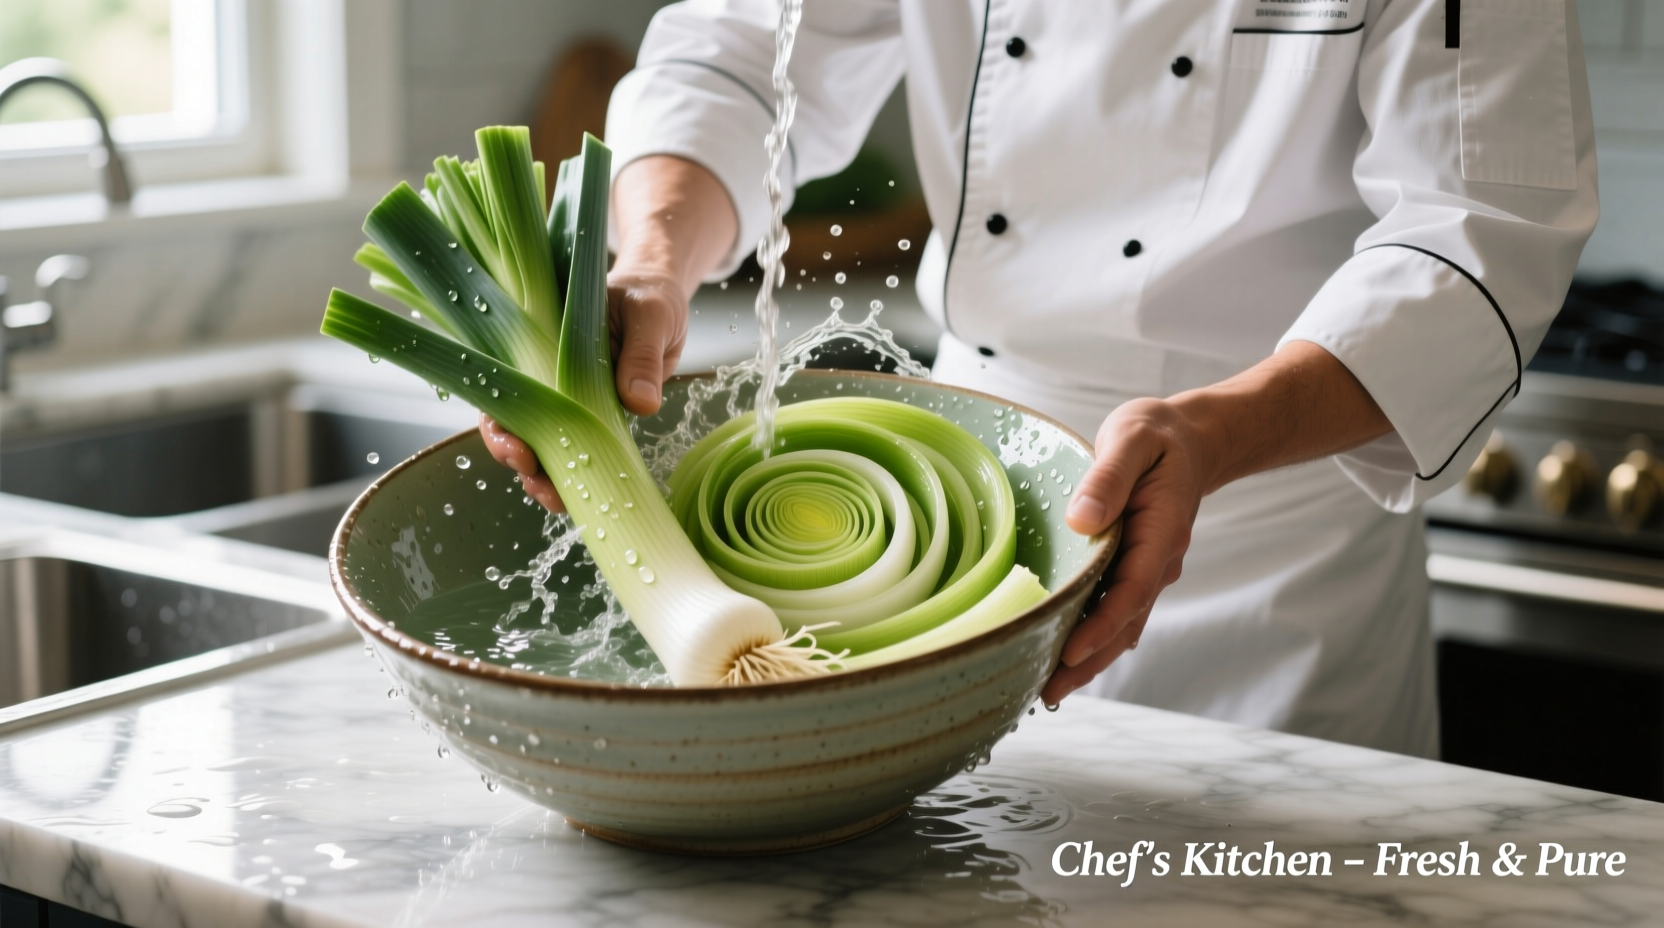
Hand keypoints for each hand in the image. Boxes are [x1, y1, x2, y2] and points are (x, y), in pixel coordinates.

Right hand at [480, 266, 690, 511]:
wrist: (666, 299)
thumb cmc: (650, 296)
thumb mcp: (650, 316)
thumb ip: (642, 356)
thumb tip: (639, 404)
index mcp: (543, 342)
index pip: (503, 384)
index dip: (501, 422)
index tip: (520, 449)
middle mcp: (547, 373)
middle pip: (512, 421)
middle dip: (517, 458)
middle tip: (538, 482)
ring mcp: (568, 397)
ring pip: (542, 441)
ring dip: (544, 475)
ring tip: (559, 501)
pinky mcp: (593, 415)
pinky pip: (577, 449)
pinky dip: (576, 474)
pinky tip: (582, 496)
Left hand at [1040, 398, 1206, 705]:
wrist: (1189, 439)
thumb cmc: (1157, 436)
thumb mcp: (1132, 439)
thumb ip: (1109, 478)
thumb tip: (1083, 520)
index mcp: (1162, 531)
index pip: (1132, 590)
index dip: (1101, 626)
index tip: (1069, 652)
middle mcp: (1159, 559)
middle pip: (1125, 622)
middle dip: (1089, 661)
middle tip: (1047, 694)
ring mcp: (1149, 568)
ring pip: (1121, 624)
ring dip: (1090, 657)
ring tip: (1048, 690)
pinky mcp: (1134, 568)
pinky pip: (1116, 610)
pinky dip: (1094, 636)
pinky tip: (1065, 657)